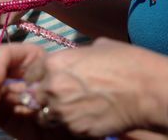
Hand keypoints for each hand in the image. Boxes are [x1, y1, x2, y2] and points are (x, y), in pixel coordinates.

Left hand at [25, 38, 167, 136]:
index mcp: (54, 63)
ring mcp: (62, 110)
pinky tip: (86, 117)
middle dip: (44, 95)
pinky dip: (72, 124)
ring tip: (72, 108)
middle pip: (35, 95)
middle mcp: (51, 86)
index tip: (46, 79)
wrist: (146, 91)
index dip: (38, 76)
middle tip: (61, 95)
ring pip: (45, 114)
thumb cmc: (125, 63)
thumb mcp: (97, 47)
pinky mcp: (75, 129)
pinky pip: (65, 127)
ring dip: (54, 112)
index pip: (30, 73)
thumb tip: (75, 58)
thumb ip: (76, 55)